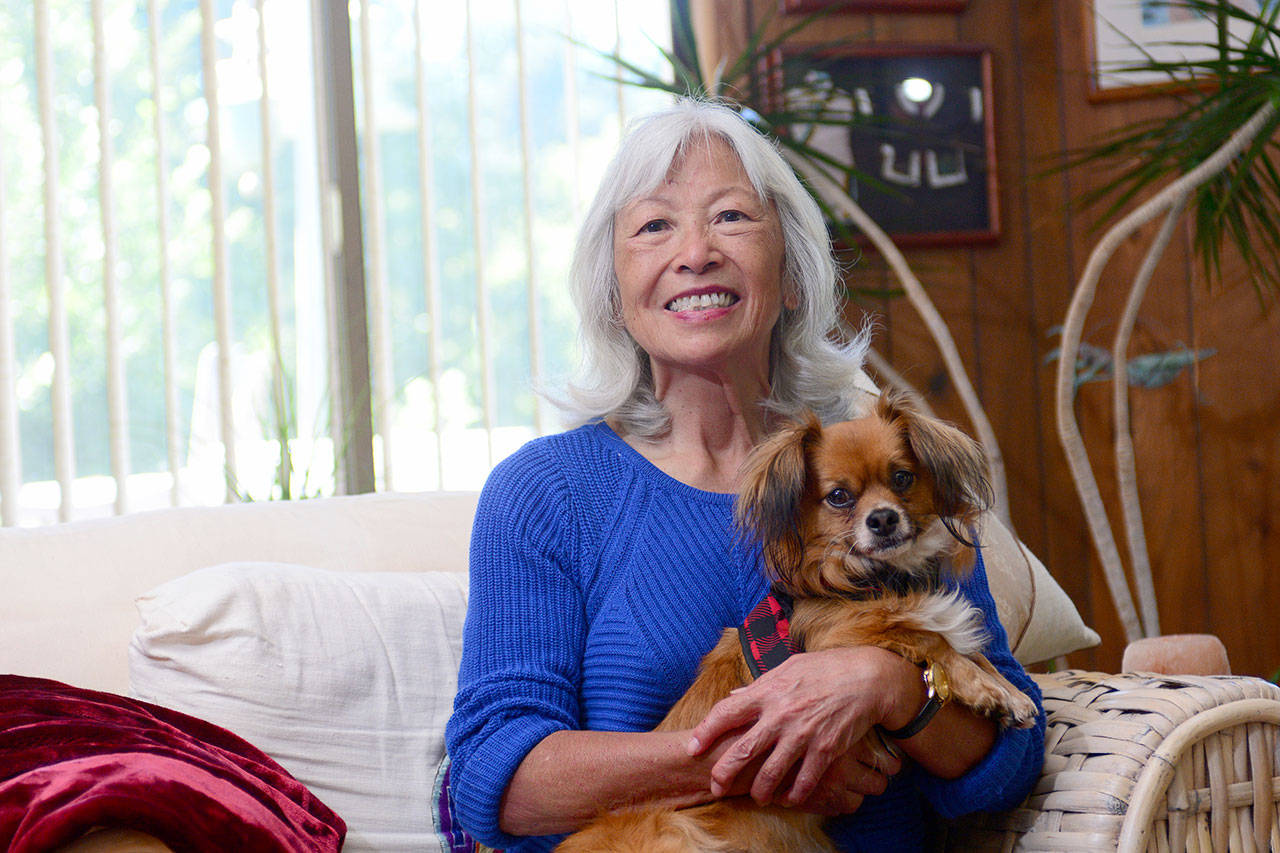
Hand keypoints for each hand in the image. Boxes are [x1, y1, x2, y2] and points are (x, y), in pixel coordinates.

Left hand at [686, 646, 913, 805]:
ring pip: (771, 773)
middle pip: (742, 750)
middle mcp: (780, 714)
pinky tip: (789, 798)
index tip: (692, 748)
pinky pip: (804, 780)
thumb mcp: (786, 669)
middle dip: (724, 773)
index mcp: (767, 691)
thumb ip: (758, 686)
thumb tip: (733, 695)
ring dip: (759, 791)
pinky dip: (794, 794)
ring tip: (757, 797)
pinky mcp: (825, 749)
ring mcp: (802, 734)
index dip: (704, 731)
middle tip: (715, 787)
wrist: (865, 678)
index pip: (725, 712)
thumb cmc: (824, 669)